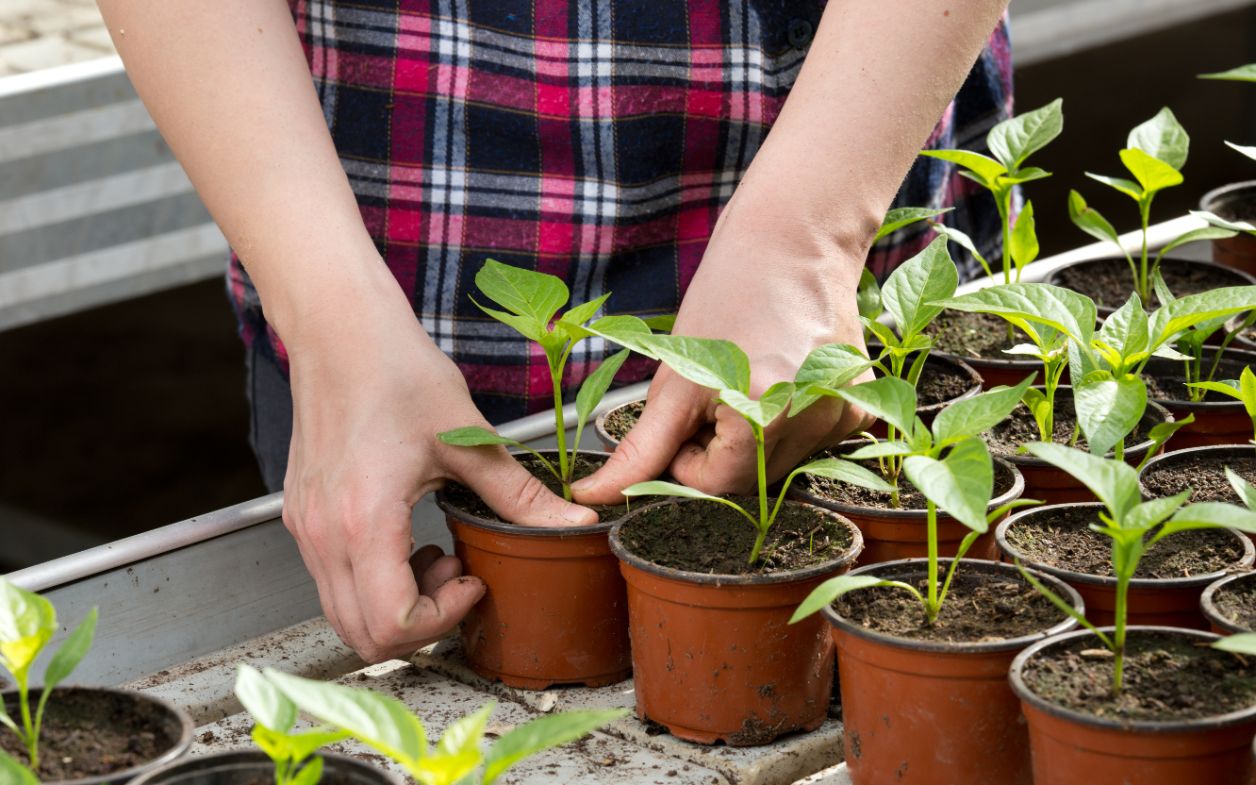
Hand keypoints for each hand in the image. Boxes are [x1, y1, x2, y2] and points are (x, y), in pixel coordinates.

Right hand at [280, 271, 596, 661]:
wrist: (338, 327)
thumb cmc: (395, 370)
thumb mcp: (467, 437)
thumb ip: (519, 494)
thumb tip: (576, 521)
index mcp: (364, 519)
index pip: (392, 622)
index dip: (441, 618)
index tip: (472, 580)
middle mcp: (323, 534)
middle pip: (362, 634)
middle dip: (420, 622)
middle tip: (457, 576)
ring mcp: (304, 528)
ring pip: (343, 613)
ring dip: (394, 603)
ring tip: (435, 554)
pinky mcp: (302, 516)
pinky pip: (332, 581)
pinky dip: (372, 582)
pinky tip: (408, 538)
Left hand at [572, 191, 874, 503]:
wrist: (791, 241)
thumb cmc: (726, 300)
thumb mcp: (675, 380)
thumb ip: (641, 449)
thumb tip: (596, 496)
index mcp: (764, 418)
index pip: (711, 485)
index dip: (685, 455)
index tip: (687, 411)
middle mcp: (813, 423)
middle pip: (748, 480)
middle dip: (720, 447)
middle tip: (715, 390)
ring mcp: (843, 416)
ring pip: (777, 464)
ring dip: (753, 438)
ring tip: (752, 375)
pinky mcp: (858, 407)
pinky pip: (808, 442)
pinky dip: (786, 423)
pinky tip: (783, 375)